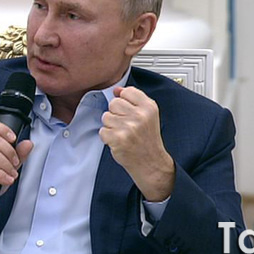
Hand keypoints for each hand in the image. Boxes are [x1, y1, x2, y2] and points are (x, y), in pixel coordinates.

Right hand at [0, 119, 32, 218]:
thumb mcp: (6, 168)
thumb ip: (17, 155)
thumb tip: (28, 144)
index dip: (3, 129)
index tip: (14, 139)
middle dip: (10, 152)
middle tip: (15, 164)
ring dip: (6, 165)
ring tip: (11, 175)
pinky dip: (0, 174)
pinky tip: (6, 179)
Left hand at [100, 86, 174, 201]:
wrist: (150, 162)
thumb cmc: (147, 139)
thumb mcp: (148, 116)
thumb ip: (133, 100)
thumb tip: (117, 90)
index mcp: (149, 107)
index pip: (127, 91)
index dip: (124, 101)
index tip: (128, 110)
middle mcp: (140, 116)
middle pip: (114, 103)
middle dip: (116, 114)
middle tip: (126, 125)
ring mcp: (128, 127)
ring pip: (106, 117)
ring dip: (111, 126)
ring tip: (123, 134)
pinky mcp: (117, 139)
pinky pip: (103, 130)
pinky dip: (108, 137)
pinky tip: (119, 141)